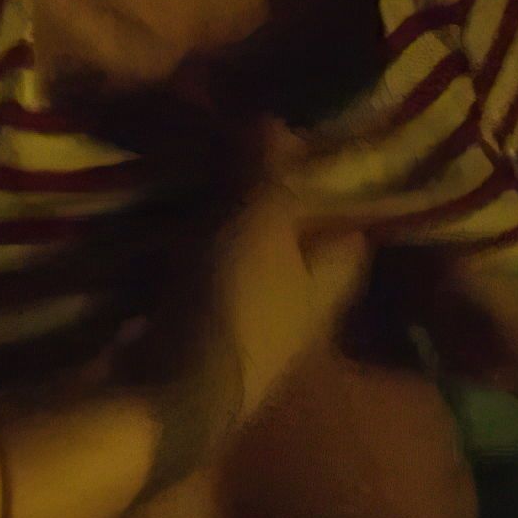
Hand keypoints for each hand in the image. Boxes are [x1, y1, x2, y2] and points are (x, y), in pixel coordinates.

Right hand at [124, 121, 372, 484]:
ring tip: (201, 180)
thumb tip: (277, 119)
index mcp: (330, 284)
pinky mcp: (195, 345)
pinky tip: (164, 230)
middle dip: (275, 209)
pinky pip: (200, 288)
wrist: (165, 398)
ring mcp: (246, 335)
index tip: (314, 151)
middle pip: (297, 252)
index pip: (352, 234)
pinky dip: (188, 259)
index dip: (339, 194)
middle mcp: (298, 314)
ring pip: (247, 270)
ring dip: (227, 233)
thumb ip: (270, 172)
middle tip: (245, 154)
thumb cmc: (235, 302)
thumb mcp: (259, 223)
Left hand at [405, 155, 517, 427]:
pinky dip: (434, 305)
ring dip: (420, 281)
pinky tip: (439, 271)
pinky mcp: (487, 383)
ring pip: (429, 325)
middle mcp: (496, 361)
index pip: (455, 280)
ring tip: (420, 231)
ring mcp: (488, 378)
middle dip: (419, 254)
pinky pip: (442, 339)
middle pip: (429, 302)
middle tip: (415, 205)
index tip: (430, 193)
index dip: (437, 235)